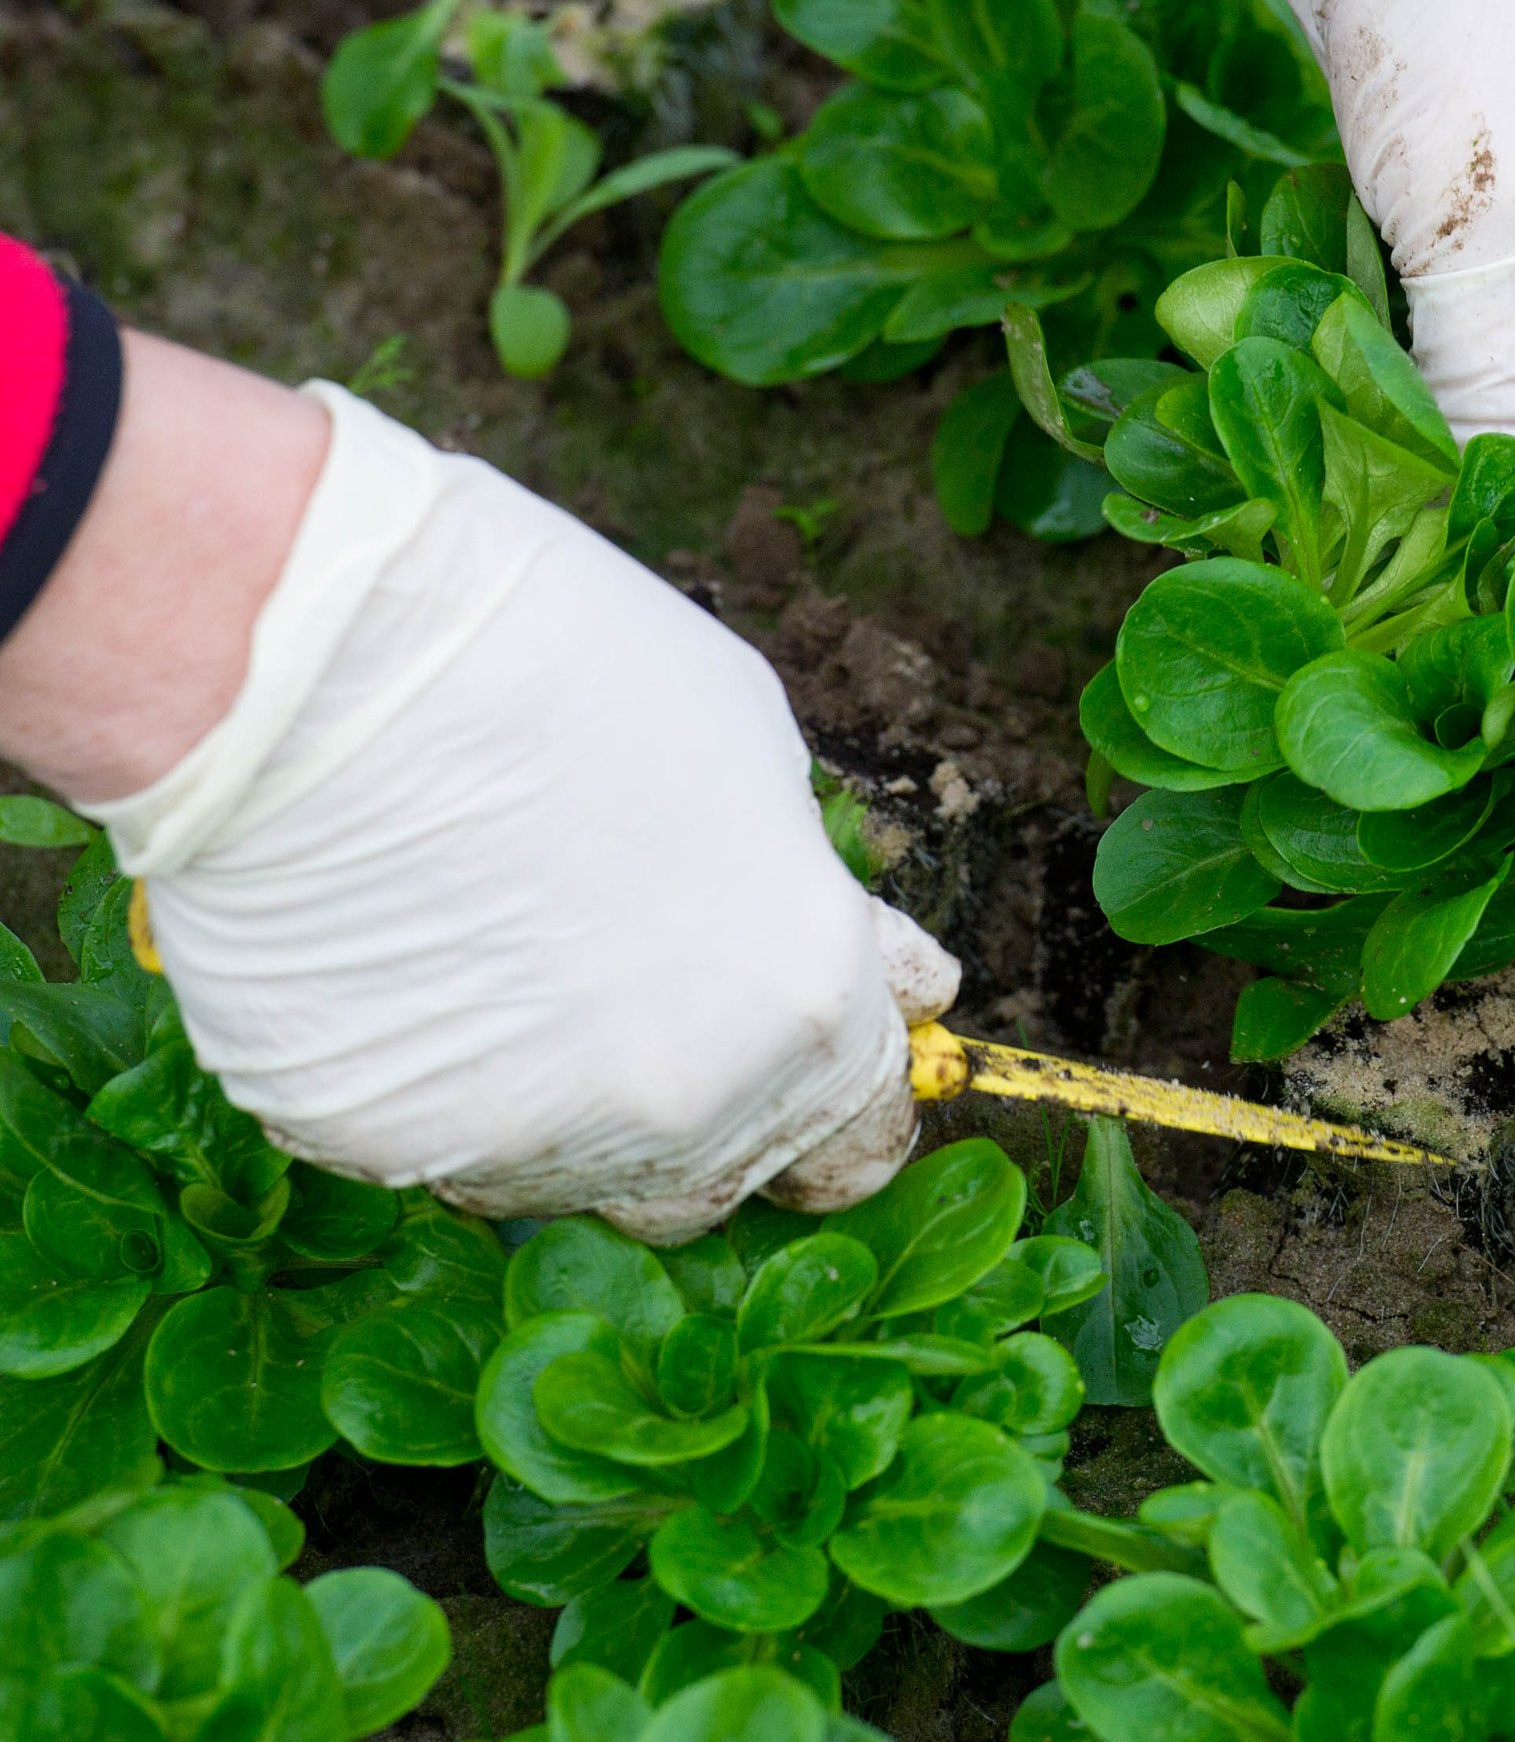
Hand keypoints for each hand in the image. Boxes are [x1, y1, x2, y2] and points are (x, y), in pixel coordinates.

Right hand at [2, 333, 955, 1242]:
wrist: (317, 667)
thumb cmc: (554, 663)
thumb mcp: (752, 754)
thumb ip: (799, 896)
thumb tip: (856, 963)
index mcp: (804, 1002)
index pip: (865, 1133)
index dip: (853, 1107)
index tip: (833, 1076)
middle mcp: (684, 1104)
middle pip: (724, 1182)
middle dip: (717, 1116)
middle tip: (660, 1014)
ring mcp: (525, 1142)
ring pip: (572, 1174)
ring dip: (574, 1105)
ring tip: (514, 959)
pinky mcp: (375, 1144)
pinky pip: (432, 1140)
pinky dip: (438, 1078)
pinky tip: (408, 961)